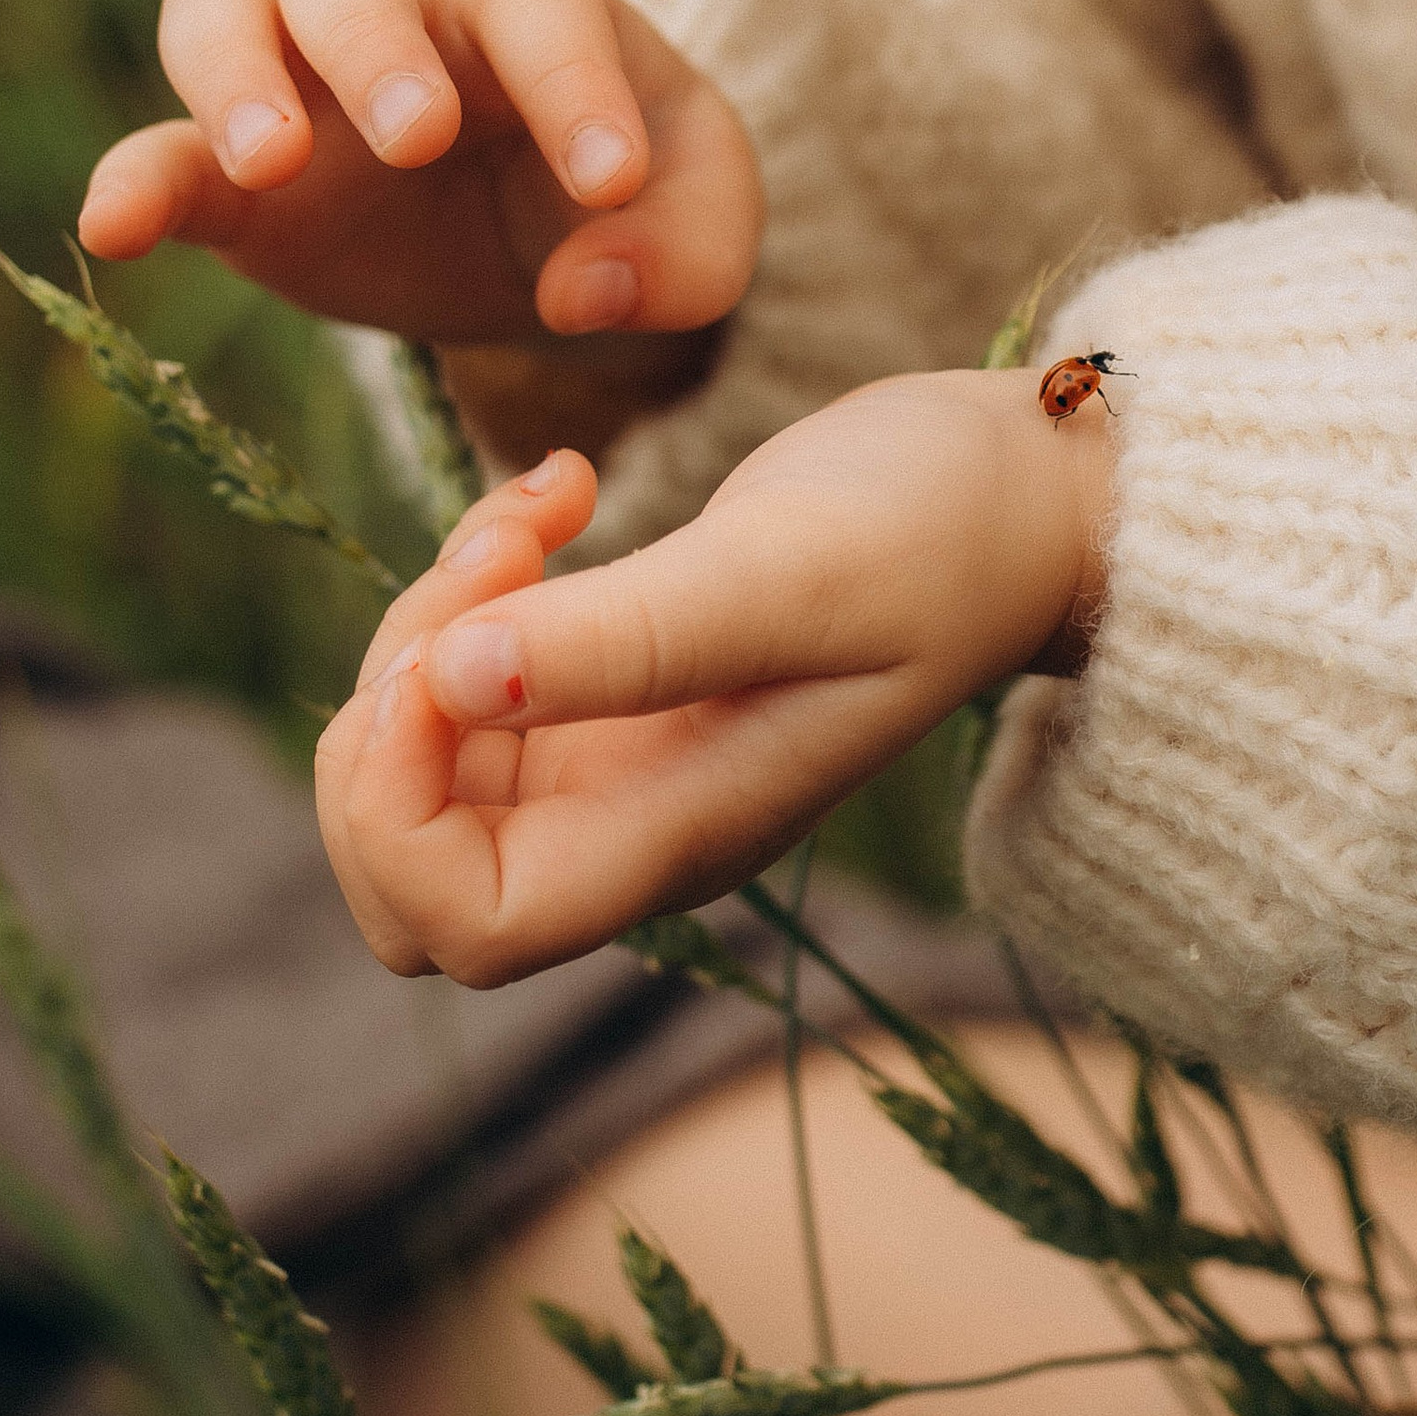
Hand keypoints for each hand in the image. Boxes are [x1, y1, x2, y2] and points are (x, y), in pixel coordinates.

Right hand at [78, 0, 761, 455]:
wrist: (551, 241)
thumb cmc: (632, 196)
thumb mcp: (702, 220)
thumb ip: (683, 251)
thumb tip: (584, 292)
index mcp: (532, 3)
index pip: (543, 3)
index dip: (574, 82)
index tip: (610, 184)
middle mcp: (406, 11)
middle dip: (376, 43)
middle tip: (418, 138)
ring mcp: (303, 80)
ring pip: (226, 3)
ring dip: (234, 72)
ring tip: (266, 163)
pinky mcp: (236, 178)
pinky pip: (160, 150)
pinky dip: (133, 177)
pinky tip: (115, 229)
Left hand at [316, 369, 1114, 984]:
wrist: (1024, 496)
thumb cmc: (939, 534)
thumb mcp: (792, 572)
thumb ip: (630, 637)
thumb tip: (449, 682)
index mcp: (680, 837)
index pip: (462, 922)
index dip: (399, 808)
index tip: (451, 649)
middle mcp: (635, 826)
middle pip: (411, 871)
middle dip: (392, 717)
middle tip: (490, 564)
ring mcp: (619, 763)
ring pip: (424, 766)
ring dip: (429, 630)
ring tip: (535, 510)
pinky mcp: (615, 688)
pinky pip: (473, 679)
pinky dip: (473, 585)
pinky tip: (558, 493)